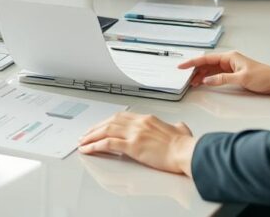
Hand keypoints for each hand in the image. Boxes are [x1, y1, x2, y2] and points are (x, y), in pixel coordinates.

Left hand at [79, 112, 196, 175]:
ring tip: (83, 142)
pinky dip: (96, 145)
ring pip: (106, 130)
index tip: (99, 127)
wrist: (186, 152)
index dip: (107, 122)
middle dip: (95, 128)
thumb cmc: (185, 145)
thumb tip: (178, 126)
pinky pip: (108, 143)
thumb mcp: (181, 130)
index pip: (121, 117)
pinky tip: (89, 149)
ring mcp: (135, 133)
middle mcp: (139, 123)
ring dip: (91, 136)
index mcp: (148, 119)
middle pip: (110, 121)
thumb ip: (176, 127)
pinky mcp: (133, 145)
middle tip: (86, 134)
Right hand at [178, 51, 269, 96]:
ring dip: (201, 76)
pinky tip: (203, 83)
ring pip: (210, 70)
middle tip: (185, 77)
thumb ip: (223, 79)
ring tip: (192, 83)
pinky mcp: (233, 74)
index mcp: (230, 57)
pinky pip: (216, 75)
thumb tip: (207, 80)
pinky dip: (208, 79)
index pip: (206, 58)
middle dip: (195, 70)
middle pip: (206, 64)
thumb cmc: (263, 76)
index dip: (192, 63)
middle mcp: (229, 60)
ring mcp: (230, 67)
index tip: (182, 66)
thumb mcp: (241, 78)